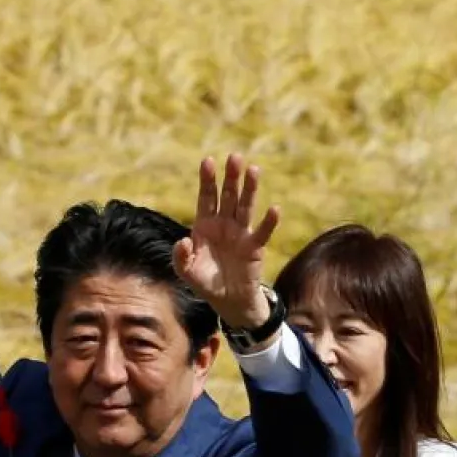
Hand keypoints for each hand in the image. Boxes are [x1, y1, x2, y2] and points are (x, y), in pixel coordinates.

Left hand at [174, 153, 280, 331]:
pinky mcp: (255, 247)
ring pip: (246, 207)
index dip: (207, 180)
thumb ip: (181, 257)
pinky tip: (274, 209)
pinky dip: (269, 222)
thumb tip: (182, 241)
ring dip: (250, 189)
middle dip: (231, 177)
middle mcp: (224, 224)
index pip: (206, 198)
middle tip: (235, 157)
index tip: (208, 161)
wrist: (227, 300)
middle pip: (228, 196)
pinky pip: (262, 232)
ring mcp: (241, 233)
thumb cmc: (206, 282)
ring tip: (254, 170)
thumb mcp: (187, 272)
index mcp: (205, 225)